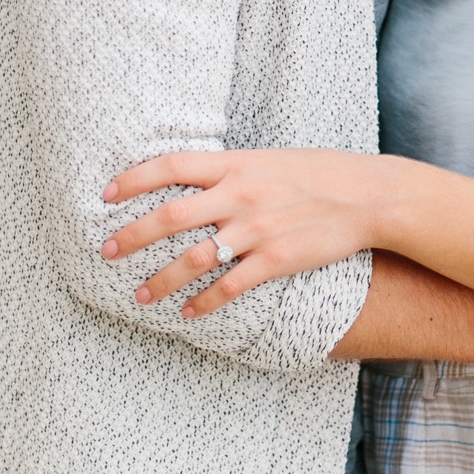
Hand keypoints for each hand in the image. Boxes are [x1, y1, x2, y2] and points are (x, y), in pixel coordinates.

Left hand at [100, 147, 385, 316]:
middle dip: (133, 236)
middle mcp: (240, 195)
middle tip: (105, 253)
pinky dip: (205, 303)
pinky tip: (189, 314)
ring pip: (195, 258)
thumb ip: (232, 169)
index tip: (105, 194)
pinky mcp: (276, 259)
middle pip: (171, 215)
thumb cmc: (320, 173)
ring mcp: (257, 229)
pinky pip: (230, 286)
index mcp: (236, 164)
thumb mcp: (270, 159)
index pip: (172, 165)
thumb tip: (197, 179)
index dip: (134, 179)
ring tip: (141, 296)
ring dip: (162, 280)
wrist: (368, 195)